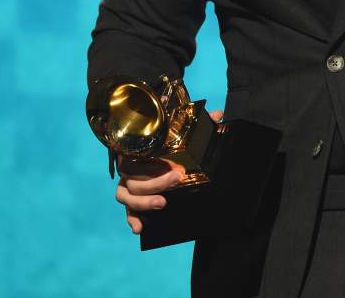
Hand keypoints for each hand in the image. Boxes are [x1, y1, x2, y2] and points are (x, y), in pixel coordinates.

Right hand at [115, 109, 222, 233]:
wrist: (166, 163)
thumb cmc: (171, 149)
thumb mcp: (186, 138)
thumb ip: (200, 126)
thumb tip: (218, 115)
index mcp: (139, 152)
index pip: (137, 157)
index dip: (154, 163)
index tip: (175, 166)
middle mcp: (129, 170)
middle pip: (135, 178)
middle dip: (157, 181)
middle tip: (178, 179)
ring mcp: (128, 187)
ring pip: (127, 195)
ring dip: (144, 201)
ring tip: (162, 203)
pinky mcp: (131, 203)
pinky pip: (127, 212)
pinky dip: (132, 219)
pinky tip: (139, 228)